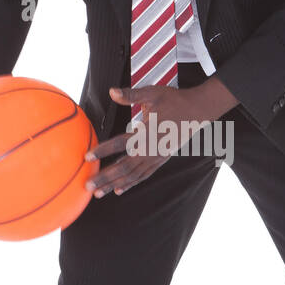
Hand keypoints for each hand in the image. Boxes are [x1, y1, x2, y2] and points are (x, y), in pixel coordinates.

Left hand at [83, 76, 237, 196]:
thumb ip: (131, 95)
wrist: (198, 111)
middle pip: (124, 166)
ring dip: (114, 184)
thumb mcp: (152, 93)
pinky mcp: (161, 160)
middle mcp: (151, 149)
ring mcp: (157, 157)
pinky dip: (130, 183)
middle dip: (105, 177)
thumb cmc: (174, 100)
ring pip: (133, 175)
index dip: (103, 150)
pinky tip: (118, 190)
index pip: (121, 143)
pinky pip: (143, 175)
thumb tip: (111, 91)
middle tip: (87, 185)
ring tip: (97, 193)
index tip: (87, 156)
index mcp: (147, 132)